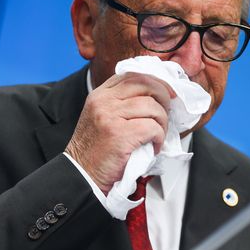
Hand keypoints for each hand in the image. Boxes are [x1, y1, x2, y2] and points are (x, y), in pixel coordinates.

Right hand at [65, 72, 175, 192]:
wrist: (81, 175)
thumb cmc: (95, 151)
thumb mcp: (102, 118)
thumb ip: (121, 104)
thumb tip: (155, 98)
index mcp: (100, 95)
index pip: (133, 75)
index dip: (155, 81)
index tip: (167, 92)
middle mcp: (104, 101)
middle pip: (145, 84)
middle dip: (164, 96)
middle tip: (168, 112)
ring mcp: (110, 116)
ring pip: (152, 106)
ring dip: (163, 122)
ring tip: (158, 135)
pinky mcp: (119, 134)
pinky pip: (152, 128)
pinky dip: (159, 138)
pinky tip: (154, 146)